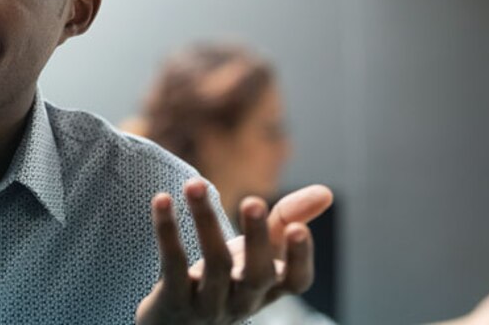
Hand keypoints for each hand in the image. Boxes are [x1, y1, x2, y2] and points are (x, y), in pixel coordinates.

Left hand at [135, 180, 333, 324]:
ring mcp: (208, 306)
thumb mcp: (257, 253)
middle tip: (253, 200)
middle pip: (257, 275)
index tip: (299, 228)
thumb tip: (327, 192)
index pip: (296, 282)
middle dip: (257, 238)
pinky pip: (172, 265)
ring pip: (214, 265)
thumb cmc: (225, 280)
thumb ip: (288, 220)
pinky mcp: (173, 302)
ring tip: (194, 183)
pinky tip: (162, 199)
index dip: (300, 258)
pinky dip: (167, 232)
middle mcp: (243, 302)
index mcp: (268, 289)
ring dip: (205, 220)